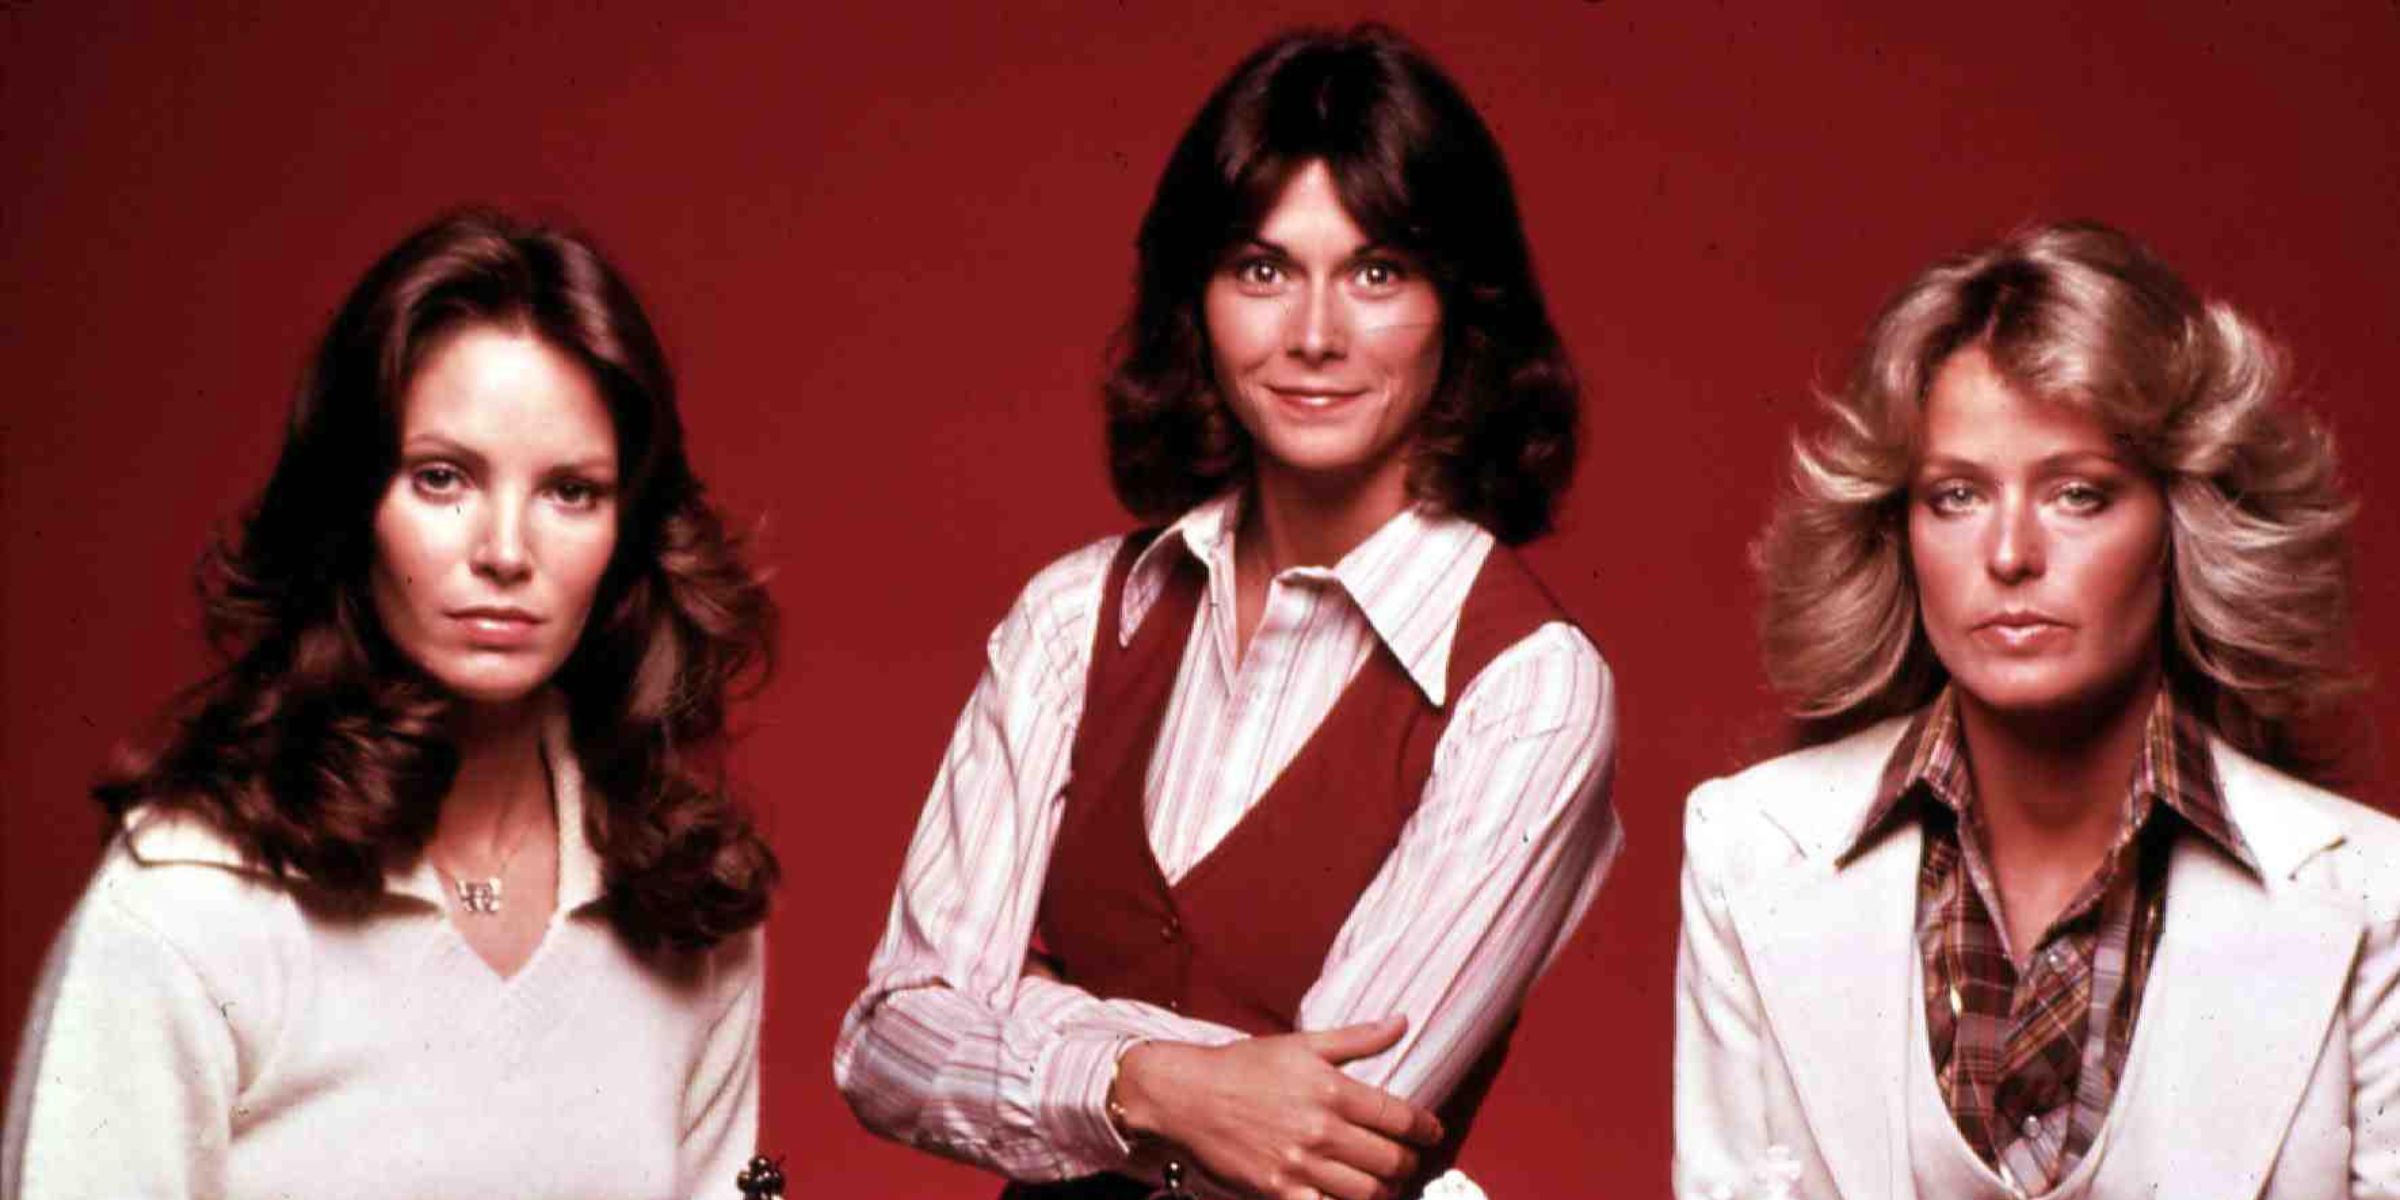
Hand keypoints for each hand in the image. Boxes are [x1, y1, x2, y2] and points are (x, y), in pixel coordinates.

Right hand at [1112, 1015, 1443, 1199]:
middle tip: (1407, 1160)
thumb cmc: (1244, 1067)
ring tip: (1384, 1183)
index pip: (1399, 1117)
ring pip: (1368, 1193)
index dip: (1425, 1128)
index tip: (1432, 1132)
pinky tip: (1348, 1196)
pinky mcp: (1278, 1192)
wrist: (1187, 1097)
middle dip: (1408, 1163)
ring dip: (1385, 1190)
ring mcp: (1300, 1166)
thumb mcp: (1302, 1044)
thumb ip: (1357, 1039)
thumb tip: (1402, 1022)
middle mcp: (1320, 1130)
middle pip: (1391, 1161)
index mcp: (1332, 1090)